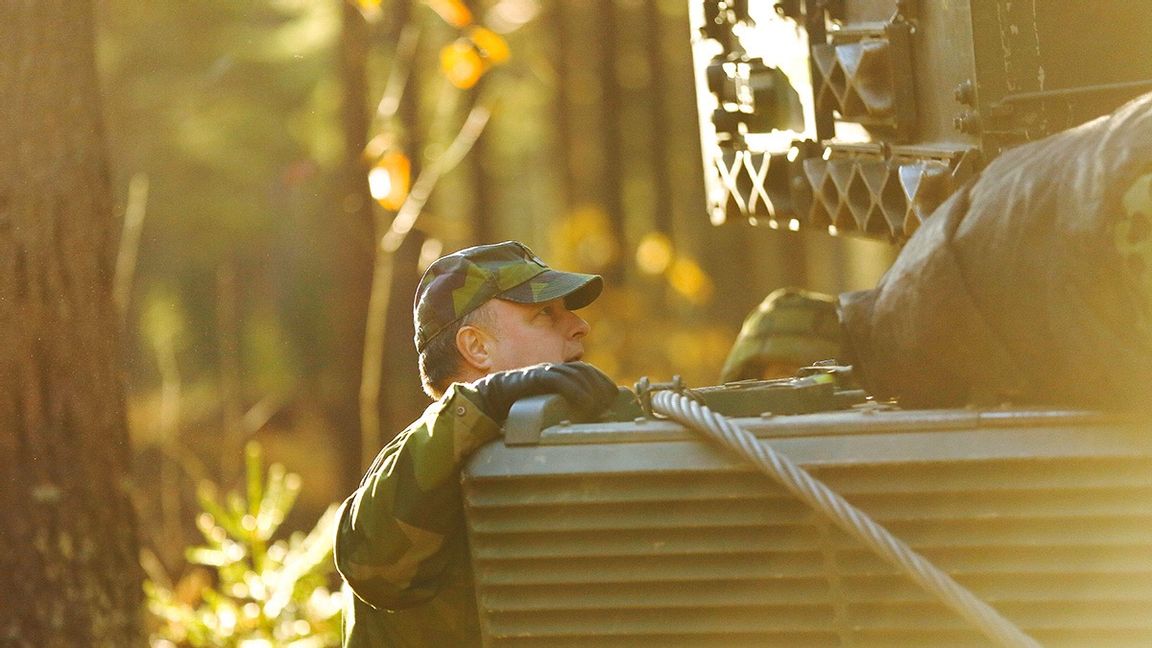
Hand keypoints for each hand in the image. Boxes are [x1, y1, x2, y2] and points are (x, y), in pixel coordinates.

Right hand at [471, 362, 616, 420]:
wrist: (492, 397)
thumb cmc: (520, 404)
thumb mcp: (547, 403)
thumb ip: (564, 405)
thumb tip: (588, 419)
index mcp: (558, 372)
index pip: (588, 372)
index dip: (603, 382)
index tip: (615, 398)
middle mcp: (554, 368)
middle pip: (586, 371)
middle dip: (601, 386)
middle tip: (610, 404)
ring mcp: (544, 371)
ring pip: (575, 374)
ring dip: (591, 390)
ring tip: (600, 407)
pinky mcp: (534, 377)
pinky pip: (559, 380)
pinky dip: (574, 391)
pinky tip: (584, 403)